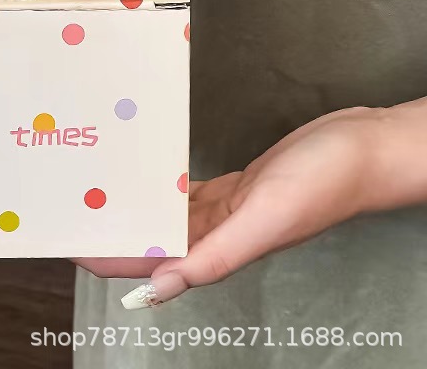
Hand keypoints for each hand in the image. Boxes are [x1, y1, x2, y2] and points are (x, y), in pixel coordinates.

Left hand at [76, 106, 383, 308]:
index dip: (114, 259)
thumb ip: (217, 254)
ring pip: (172, 219)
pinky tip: (149, 181)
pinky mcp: (239, 187)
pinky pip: (192, 195)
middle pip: (157, 242)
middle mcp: (222, 234)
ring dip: (140, 211)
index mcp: (223, 248)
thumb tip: (160, 289)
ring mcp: (230, 210)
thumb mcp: (266, 217)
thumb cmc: (324, 181)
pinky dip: (167, 191)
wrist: (362, 148)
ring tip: (103, 196)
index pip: (155, 264)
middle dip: (118, 232)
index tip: (74, 247)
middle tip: (78, 212)